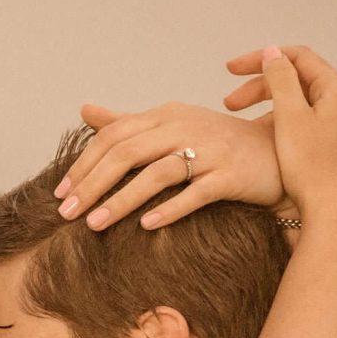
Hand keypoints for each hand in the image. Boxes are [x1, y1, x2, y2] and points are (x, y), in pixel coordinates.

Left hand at [56, 102, 284, 233]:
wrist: (277, 151)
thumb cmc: (217, 143)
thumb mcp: (172, 125)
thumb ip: (127, 122)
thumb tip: (85, 110)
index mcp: (166, 114)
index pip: (113, 136)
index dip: (83, 164)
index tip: (60, 193)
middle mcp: (186, 127)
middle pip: (128, 153)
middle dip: (92, 184)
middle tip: (67, 213)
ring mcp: (211, 150)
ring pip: (157, 173)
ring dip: (121, 201)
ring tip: (94, 225)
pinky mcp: (231, 175)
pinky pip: (196, 193)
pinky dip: (169, 209)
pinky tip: (146, 226)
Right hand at [220, 44, 336, 240]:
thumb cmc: (312, 170)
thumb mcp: (289, 118)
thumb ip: (280, 80)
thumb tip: (274, 53)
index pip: (298, 58)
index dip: (260, 59)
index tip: (229, 71)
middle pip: (302, 81)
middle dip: (263, 87)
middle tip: (230, 104)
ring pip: (309, 104)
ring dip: (275, 106)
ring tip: (248, 124)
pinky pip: (318, 124)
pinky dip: (292, 124)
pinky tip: (274, 142)